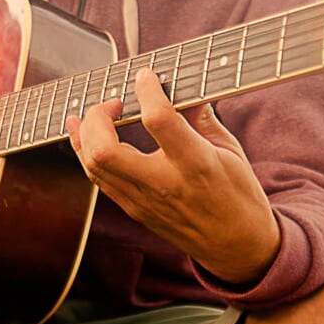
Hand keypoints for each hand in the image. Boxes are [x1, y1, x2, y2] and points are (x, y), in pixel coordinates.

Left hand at [66, 68, 280, 284]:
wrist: (235, 247)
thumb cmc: (238, 194)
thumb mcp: (230, 150)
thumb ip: (201, 116)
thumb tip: (180, 85)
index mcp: (196, 164)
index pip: (159, 121)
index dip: (147, 91)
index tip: (146, 76)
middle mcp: (163, 184)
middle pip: (105, 151)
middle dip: (98, 117)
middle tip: (114, 102)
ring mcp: (143, 201)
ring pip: (94, 166)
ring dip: (85, 134)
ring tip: (94, 113)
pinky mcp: (133, 210)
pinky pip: (98, 179)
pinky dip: (85, 152)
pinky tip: (85, 134)